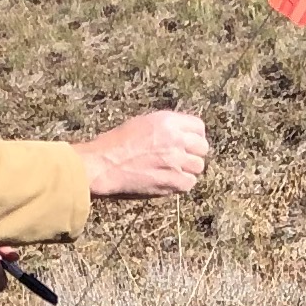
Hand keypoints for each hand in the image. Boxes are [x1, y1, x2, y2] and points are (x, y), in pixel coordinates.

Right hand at [79, 109, 209, 200]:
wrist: (104, 164)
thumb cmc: (116, 144)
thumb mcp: (142, 124)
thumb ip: (166, 128)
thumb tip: (182, 135)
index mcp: (168, 121)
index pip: (198, 127)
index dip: (194, 136)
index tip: (188, 143)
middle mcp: (175, 139)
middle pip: (202, 147)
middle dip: (193, 153)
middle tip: (181, 159)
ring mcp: (176, 161)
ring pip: (198, 166)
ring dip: (188, 169)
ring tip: (172, 170)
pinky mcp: (172, 181)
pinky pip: (189, 183)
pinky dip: (182, 183)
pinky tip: (169, 181)